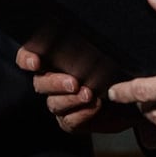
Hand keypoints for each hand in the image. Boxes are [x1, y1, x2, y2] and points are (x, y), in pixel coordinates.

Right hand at [16, 47, 140, 134]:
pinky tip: (95, 107)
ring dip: (71, 100)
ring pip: (54, 103)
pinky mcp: (70, 121)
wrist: (129, 97)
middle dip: (55, 82)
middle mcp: (50, 83)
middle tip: (73, 82)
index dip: (26, 59)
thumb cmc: (113, 70)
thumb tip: (82, 35)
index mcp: (51, 62)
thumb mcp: (101, 55)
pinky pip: (69, 121)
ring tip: (89, 95)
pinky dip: (82, 114)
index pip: (27, 58)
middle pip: (40, 83)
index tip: (36, 62)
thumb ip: (87, 48)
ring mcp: (59, 103)